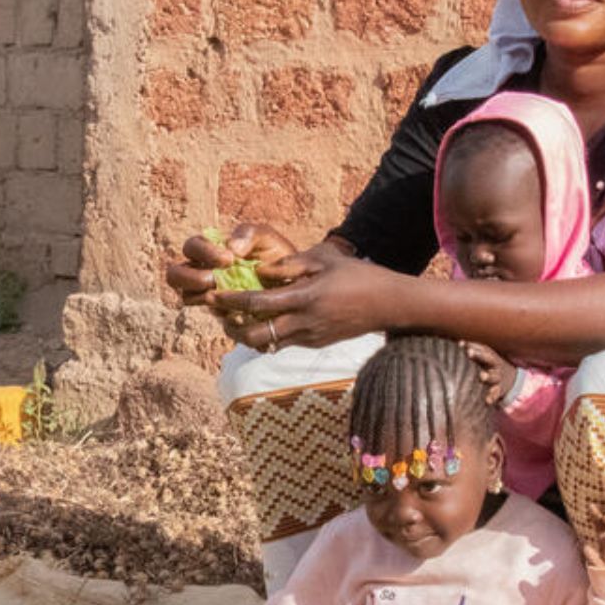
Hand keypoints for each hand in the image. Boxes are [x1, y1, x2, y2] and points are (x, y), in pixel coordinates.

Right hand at [164, 223, 300, 307]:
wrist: (295, 283)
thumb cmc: (276, 255)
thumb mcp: (266, 238)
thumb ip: (249, 234)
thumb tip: (231, 248)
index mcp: (210, 249)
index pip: (191, 247)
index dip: (203, 252)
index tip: (229, 258)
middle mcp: (204, 271)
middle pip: (175, 274)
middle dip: (190, 277)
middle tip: (214, 279)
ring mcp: (209, 293)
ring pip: (186, 296)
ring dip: (200, 295)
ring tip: (224, 294)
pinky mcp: (222, 313)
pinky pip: (211, 315)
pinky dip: (222, 311)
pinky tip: (241, 308)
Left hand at [208, 242, 399, 352]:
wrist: (389, 305)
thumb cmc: (358, 275)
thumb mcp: (325, 259)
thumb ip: (291, 264)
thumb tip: (261, 270)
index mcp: (305, 298)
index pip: (258, 302)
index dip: (232, 300)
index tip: (215, 293)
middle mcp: (304, 323)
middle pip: (256, 335)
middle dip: (233, 326)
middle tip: (220, 313)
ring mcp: (310, 337)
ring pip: (268, 344)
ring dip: (248, 334)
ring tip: (235, 319)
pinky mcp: (316, 344)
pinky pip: (283, 344)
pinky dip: (267, 335)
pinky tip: (261, 321)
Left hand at [463, 342, 512, 405]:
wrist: (512, 380)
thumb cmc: (490, 367)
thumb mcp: (485, 358)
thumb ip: (473, 351)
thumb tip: (459, 341)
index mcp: (489, 356)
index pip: (481, 348)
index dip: (472, 345)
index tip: (460, 343)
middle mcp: (494, 366)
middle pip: (488, 359)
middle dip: (479, 355)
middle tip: (469, 352)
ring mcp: (498, 378)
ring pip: (493, 377)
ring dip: (487, 376)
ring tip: (482, 376)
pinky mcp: (499, 390)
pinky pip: (495, 394)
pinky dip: (492, 397)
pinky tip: (488, 401)